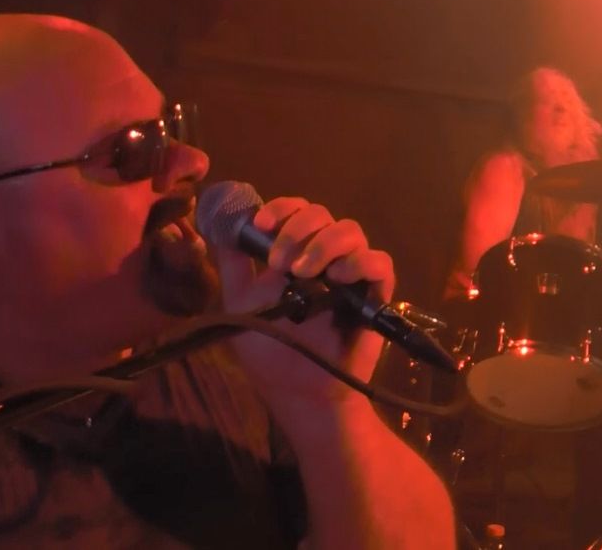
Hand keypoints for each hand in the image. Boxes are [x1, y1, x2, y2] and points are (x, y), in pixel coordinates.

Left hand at [212, 197, 395, 409]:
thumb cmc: (271, 350)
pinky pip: (380, 263)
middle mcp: (326, 256)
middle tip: (279, 262)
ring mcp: (353, 273)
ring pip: (351, 230)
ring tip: (304, 272)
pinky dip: (360, 262)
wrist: (300, 392)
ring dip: (325, 243)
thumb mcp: (240, 304)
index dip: (280, 209)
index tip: (261, 225)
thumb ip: (233, 266)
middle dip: (297, 229)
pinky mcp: (377, 294)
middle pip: (322, 215)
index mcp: (296, 252)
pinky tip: (339, 278)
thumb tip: (222, 228)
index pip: (295, 211)